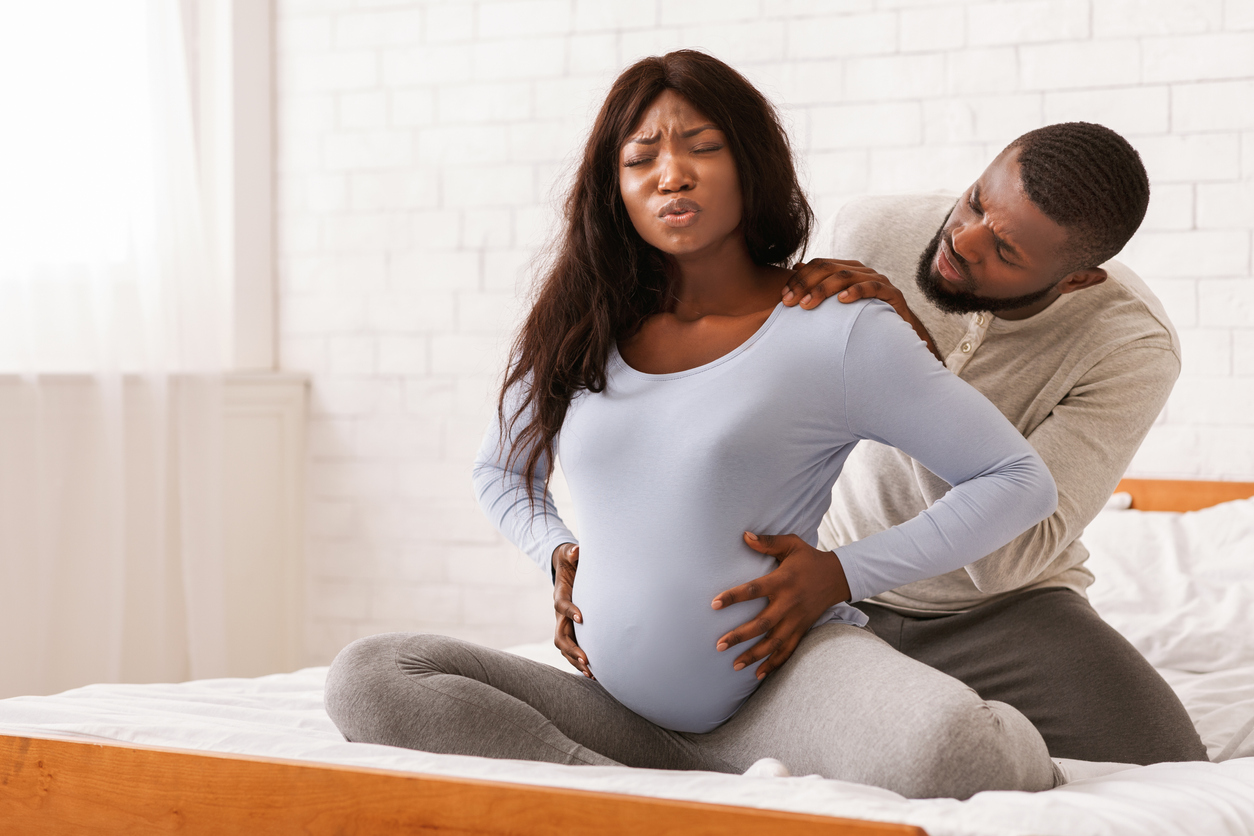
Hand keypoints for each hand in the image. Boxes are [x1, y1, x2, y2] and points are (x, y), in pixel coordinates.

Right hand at [552, 543, 592, 677]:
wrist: (564, 569)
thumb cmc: (569, 561)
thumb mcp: (569, 553)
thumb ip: (572, 553)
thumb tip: (577, 550)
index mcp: (560, 595)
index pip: (561, 605)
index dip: (570, 611)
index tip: (582, 617)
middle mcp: (560, 614)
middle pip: (560, 635)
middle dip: (572, 649)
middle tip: (586, 659)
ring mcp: (565, 623)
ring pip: (565, 646)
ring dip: (576, 660)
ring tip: (591, 673)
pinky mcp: (572, 629)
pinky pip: (573, 648)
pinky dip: (580, 661)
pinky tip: (594, 673)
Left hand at [711, 532, 851, 679]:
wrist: (838, 576)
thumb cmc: (809, 559)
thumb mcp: (791, 544)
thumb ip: (768, 542)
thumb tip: (744, 535)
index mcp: (783, 581)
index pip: (754, 590)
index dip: (734, 597)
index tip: (714, 604)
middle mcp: (789, 603)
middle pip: (763, 623)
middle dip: (741, 636)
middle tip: (720, 645)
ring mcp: (797, 619)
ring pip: (775, 642)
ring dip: (755, 655)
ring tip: (735, 665)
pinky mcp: (803, 629)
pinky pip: (789, 650)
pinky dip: (774, 664)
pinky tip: (759, 674)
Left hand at [783, 258, 940, 360]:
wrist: (898, 335)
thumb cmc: (863, 319)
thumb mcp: (836, 304)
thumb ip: (818, 284)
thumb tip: (796, 266)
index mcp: (848, 270)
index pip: (818, 264)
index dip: (799, 278)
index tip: (783, 297)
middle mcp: (862, 271)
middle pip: (829, 267)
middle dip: (806, 284)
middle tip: (790, 302)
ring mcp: (877, 280)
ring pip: (846, 275)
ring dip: (823, 289)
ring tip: (807, 304)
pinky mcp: (891, 293)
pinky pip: (872, 287)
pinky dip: (856, 291)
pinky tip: (841, 300)